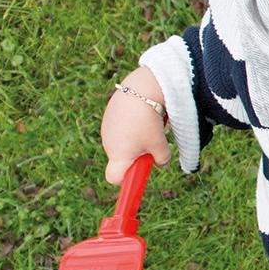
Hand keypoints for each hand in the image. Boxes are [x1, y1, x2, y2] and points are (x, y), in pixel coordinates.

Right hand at [101, 68, 170, 183]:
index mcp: (119, 156)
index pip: (114, 178)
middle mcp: (108, 144)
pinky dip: (130, 125)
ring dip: (134, 139)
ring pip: (122, 142)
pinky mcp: (109, 115)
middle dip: (136, 156)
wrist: (139, 90)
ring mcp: (107, 129)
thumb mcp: (160, 144)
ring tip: (148, 126)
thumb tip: (161, 163)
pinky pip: (120, 127)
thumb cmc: (149, 122)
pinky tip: (141, 114)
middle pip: (121, 158)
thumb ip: (161, 159)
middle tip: (152, 144)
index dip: (126, 180)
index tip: (138, 175)